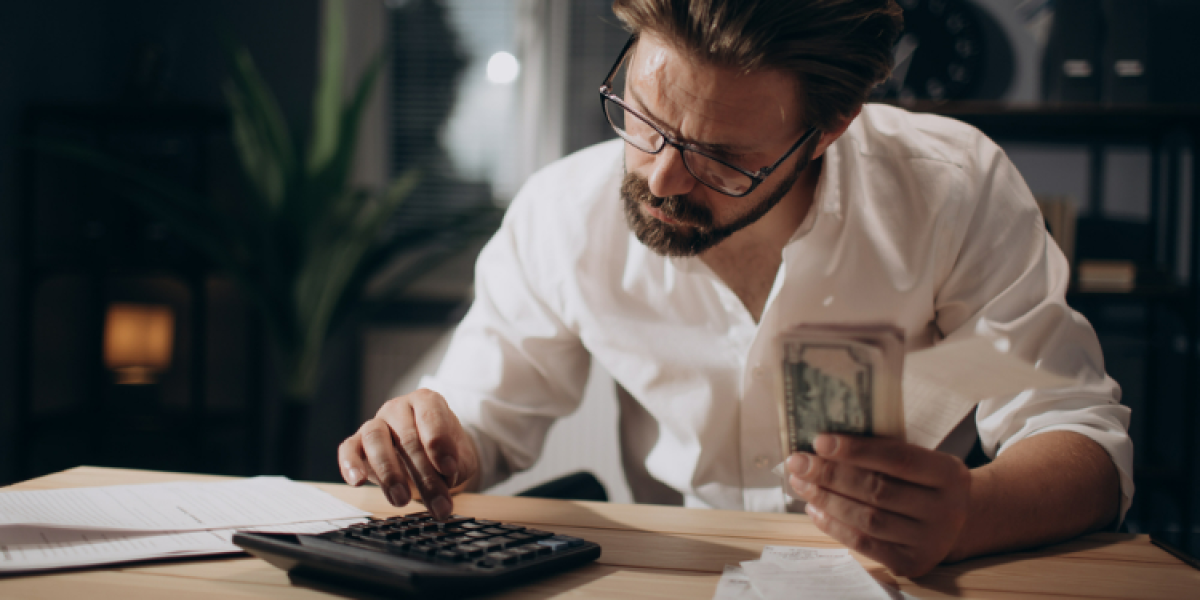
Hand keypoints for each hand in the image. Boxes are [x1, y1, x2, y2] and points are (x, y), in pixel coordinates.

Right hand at [338, 389, 478, 519]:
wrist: (429, 458)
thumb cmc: (444, 455)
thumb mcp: (459, 458)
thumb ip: (456, 463)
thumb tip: (446, 474)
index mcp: (426, 401)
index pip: (430, 416)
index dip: (440, 443)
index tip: (449, 469)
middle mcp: (398, 408)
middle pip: (407, 438)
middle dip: (424, 475)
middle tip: (437, 504)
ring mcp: (375, 423)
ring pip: (375, 439)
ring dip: (389, 473)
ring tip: (402, 500)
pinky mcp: (356, 443)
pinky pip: (348, 449)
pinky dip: (350, 465)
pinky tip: (358, 482)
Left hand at [788, 434, 970, 577]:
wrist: (956, 523)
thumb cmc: (923, 483)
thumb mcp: (919, 460)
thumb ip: (883, 451)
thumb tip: (824, 445)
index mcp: (950, 474)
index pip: (898, 458)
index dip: (857, 450)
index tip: (820, 442)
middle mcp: (946, 509)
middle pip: (877, 490)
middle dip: (830, 474)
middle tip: (799, 463)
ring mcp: (930, 541)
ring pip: (868, 519)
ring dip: (827, 500)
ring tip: (801, 484)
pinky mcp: (912, 563)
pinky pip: (864, 544)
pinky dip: (834, 526)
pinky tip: (814, 510)